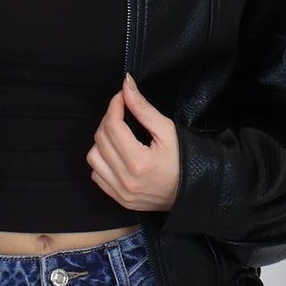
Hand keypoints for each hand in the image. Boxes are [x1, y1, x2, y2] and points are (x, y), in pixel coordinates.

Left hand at [86, 72, 180, 212]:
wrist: (193, 192)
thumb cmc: (184, 161)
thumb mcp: (168, 131)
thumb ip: (144, 108)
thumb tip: (126, 86)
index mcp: (139, 162)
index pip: (113, 125)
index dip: (114, 105)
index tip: (121, 97)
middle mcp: (126, 179)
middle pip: (101, 139)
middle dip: (109, 119)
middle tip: (122, 112)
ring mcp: (120, 192)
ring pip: (93, 157)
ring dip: (102, 141)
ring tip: (118, 135)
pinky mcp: (119, 198)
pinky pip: (96, 175)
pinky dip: (101, 161)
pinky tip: (116, 154)